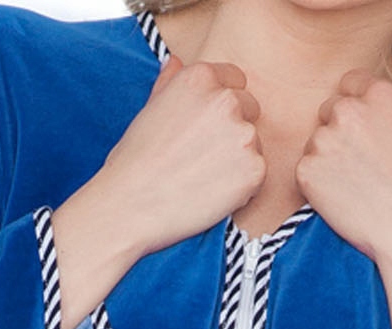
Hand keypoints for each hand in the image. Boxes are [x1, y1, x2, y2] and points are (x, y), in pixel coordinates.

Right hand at [49, 57, 267, 328]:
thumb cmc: (136, 158)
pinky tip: (214, 192)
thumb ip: (171, 82)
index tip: (210, 124)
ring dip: (239, 158)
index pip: (236, 80)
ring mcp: (244, 135)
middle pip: (251, 108)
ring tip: (205, 175)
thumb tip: (176, 62)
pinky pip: (258, 174)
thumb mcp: (150, 108)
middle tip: (205, 154)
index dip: (225, 103)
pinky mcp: (255, 169)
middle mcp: (226, 100)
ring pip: (255, 143)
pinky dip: (243, 185)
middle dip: (234, 128)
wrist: (133, 203)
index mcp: (201, 78)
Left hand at [296, 69, 391, 274]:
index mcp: (380, 95)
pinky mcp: (307, 168)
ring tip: (358, 190)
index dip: (354, 110)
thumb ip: (379, 116)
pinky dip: (318, 188)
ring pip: (315, 143)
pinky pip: (305, 172)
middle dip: (338, 135)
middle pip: (328, 111)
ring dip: (328, 163)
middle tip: (362, 169)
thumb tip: (355, 112)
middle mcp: (350, 109)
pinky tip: (344, 203)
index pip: (350, 84)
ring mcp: (326, 138)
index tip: (363, 133)